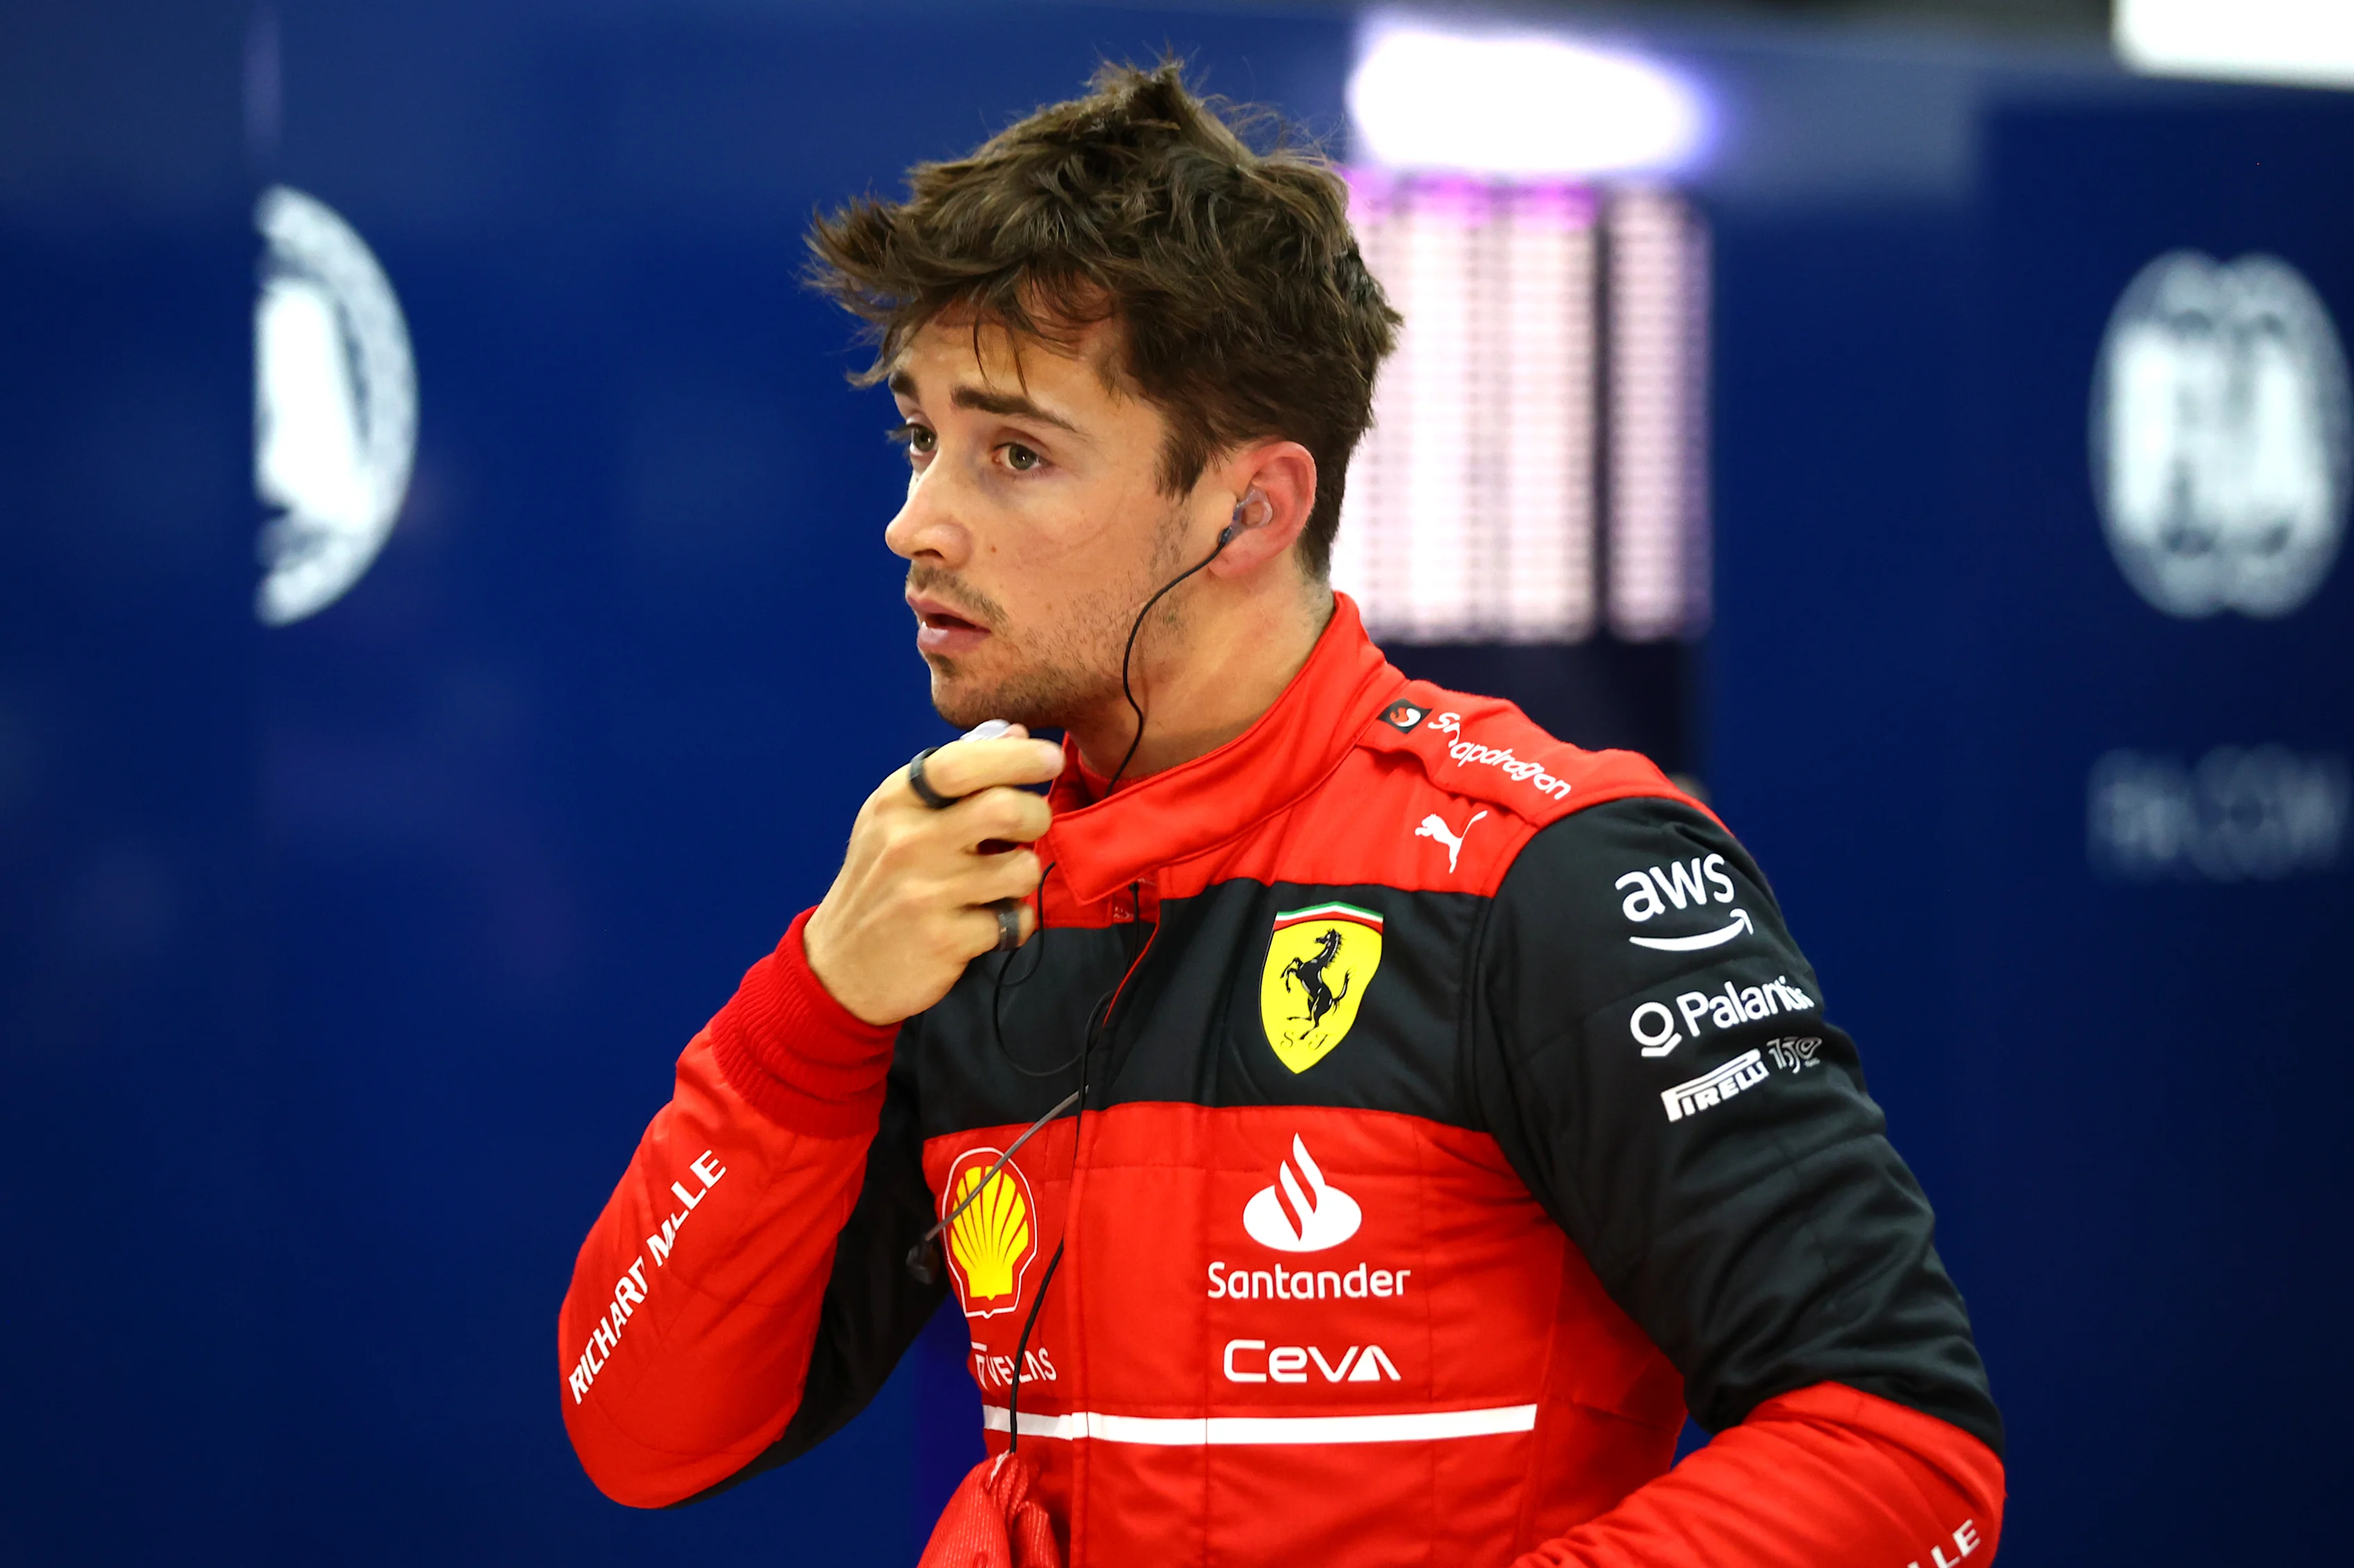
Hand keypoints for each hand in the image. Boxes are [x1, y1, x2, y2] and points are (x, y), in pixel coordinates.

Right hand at [803, 726, 1064, 1025]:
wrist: (840, 967)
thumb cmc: (880, 882)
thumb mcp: (897, 819)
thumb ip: (955, 775)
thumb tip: (1013, 733)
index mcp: (896, 802)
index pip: (961, 762)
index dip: (1017, 757)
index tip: (1050, 758)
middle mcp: (907, 843)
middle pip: (1004, 809)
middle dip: (1036, 816)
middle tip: (1027, 830)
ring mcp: (924, 894)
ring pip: (1020, 869)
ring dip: (1022, 876)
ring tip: (998, 883)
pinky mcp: (943, 940)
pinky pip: (1014, 921)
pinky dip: (1014, 922)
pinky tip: (987, 922)